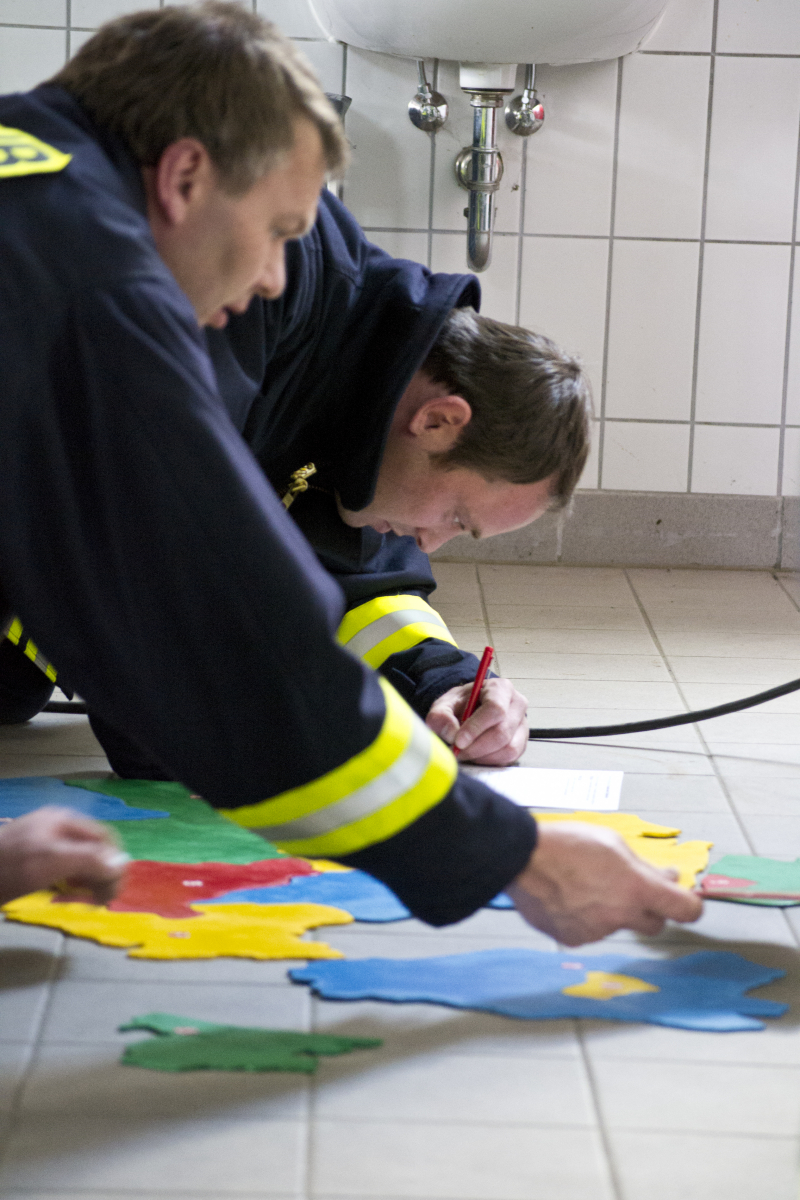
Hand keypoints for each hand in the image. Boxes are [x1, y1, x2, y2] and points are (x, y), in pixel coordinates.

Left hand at [0, 807, 129, 905]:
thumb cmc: (8, 868)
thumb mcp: (51, 861)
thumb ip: (89, 859)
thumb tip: (121, 864)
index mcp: (63, 820)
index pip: (104, 838)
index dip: (114, 864)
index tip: (114, 892)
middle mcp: (57, 828)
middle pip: (93, 849)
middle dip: (102, 873)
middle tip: (101, 901)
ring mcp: (43, 844)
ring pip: (80, 861)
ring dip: (88, 881)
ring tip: (86, 901)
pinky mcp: (33, 862)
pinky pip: (64, 870)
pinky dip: (71, 884)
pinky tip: (67, 895)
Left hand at [426, 677, 528, 764]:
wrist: (470, 710)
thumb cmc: (461, 704)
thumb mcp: (444, 704)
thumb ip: (441, 716)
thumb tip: (451, 733)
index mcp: (500, 688)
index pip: (495, 709)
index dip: (476, 727)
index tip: (458, 740)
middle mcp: (516, 705)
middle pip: (502, 732)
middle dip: (476, 747)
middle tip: (457, 751)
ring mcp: (522, 725)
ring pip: (507, 748)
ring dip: (482, 756)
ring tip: (465, 752)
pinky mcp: (521, 743)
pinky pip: (509, 758)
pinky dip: (489, 761)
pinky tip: (476, 755)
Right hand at [506, 821, 702, 946]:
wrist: (520, 859)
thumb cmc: (565, 844)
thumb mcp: (613, 843)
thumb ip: (644, 866)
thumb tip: (667, 877)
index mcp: (636, 888)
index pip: (686, 910)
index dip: (690, 905)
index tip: (686, 900)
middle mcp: (620, 916)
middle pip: (654, 925)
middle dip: (648, 909)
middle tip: (631, 888)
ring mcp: (596, 931)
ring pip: (618, 926)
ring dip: (612, 911)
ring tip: (586, 886)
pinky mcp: (574, 939)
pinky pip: (591, 932)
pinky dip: (587, 919)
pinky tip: (570, 898)